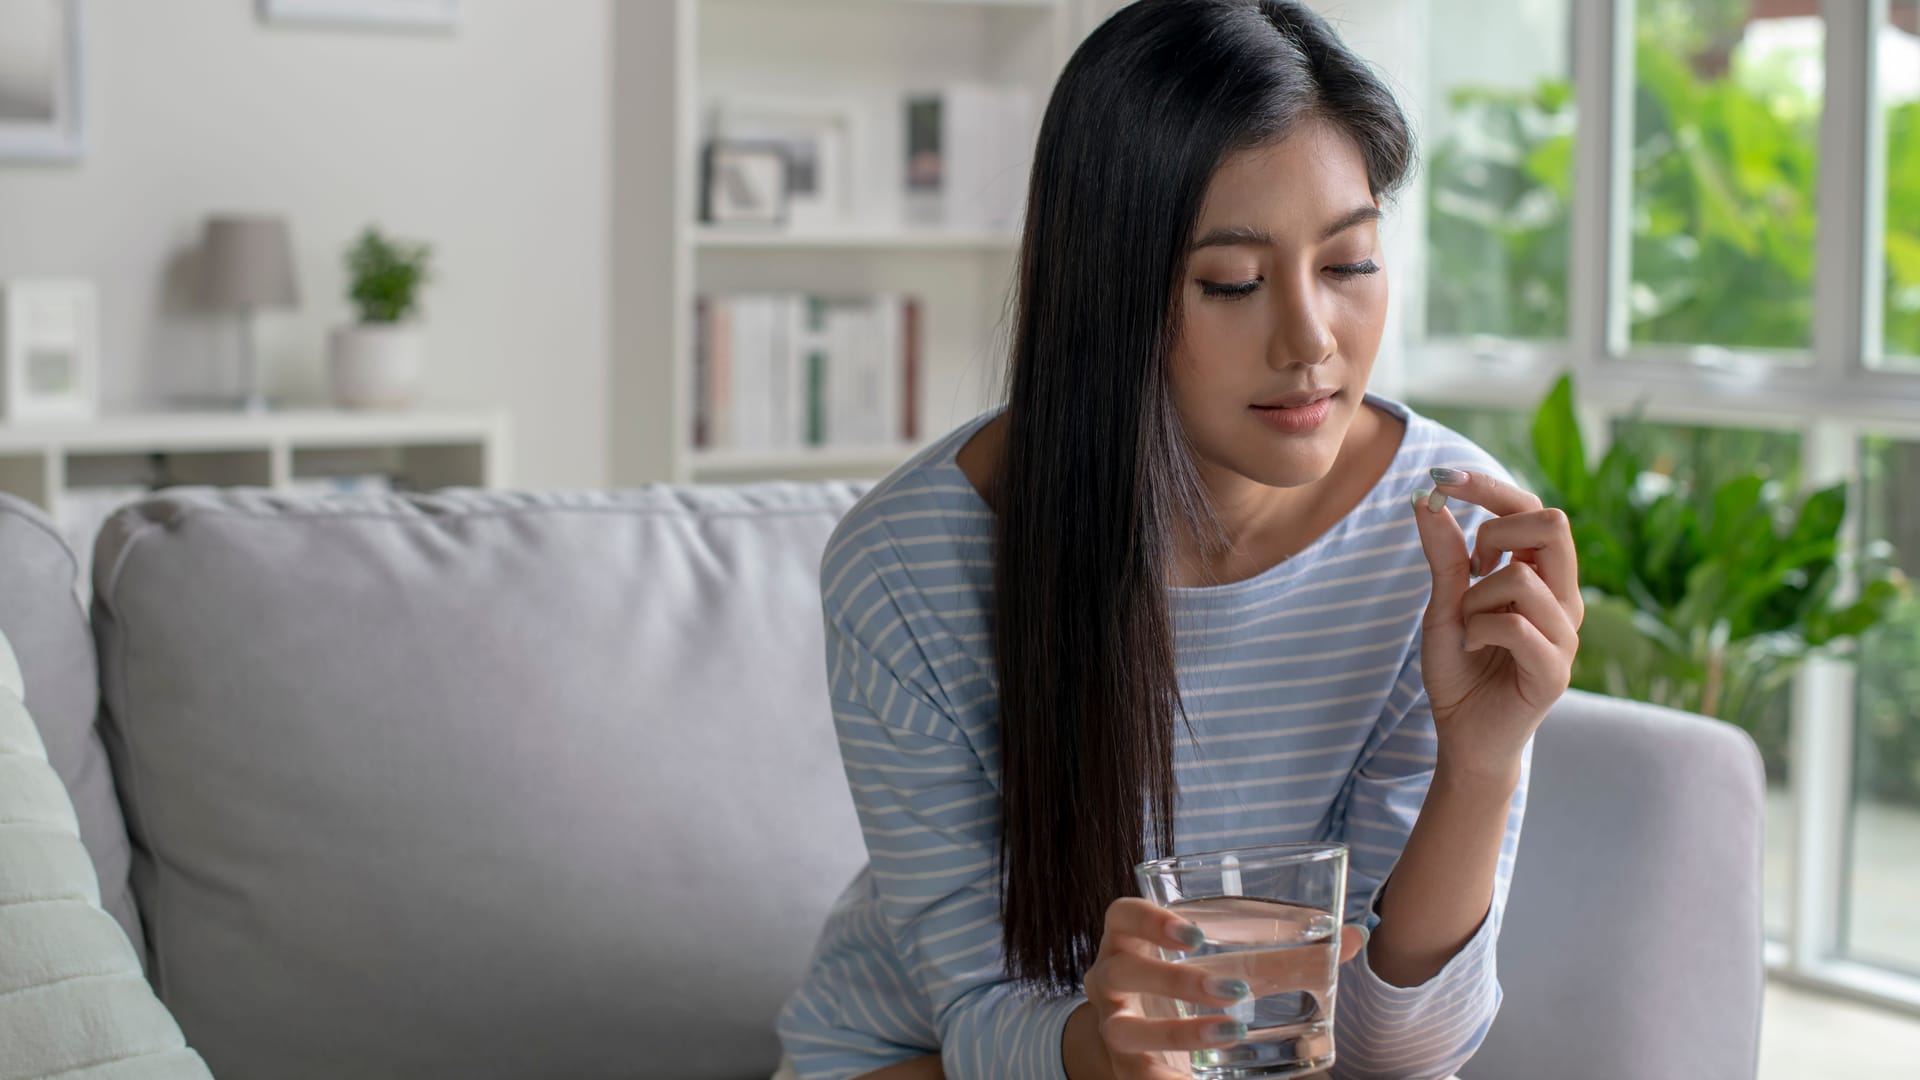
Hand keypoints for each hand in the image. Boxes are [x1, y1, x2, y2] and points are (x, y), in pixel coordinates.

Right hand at [1073, 898, 1365, 1078]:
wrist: (1137, 1044)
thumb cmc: (1190, 990)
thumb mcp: (1226, 966)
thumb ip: (1286, 954)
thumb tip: (1357, 936)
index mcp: (1130, 942)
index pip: (1121, 915)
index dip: (1150, 920)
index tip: (1196, 935)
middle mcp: (1110, 981)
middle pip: (1120, 971)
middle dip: (1174, 980)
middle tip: (1234, 989)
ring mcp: (1114, 1027)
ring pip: (1125, 1029)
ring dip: (1179, 1033)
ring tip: (1231, 1031)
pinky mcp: (1128, 1069)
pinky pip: (1140, 1076)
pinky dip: (1169, 1079)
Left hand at [1409, 469, 1580, 774]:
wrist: (1464, 736)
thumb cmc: (1460, 667)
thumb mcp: (1444, 603)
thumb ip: (1445, 555)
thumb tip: (1424, 498)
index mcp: (1543, 577)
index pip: (1534, 510)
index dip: (1490, 487)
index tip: (1442, 478)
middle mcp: (1563, 599)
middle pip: (1554, 523)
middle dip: (1496, 529)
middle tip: (1470, 566)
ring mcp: (1565, 635)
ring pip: (1522, 577)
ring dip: (1475, 597)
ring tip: (1467, 626)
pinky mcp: (1555, 670)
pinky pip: (1516, 625)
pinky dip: (1479, 630)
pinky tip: (1472, 646)